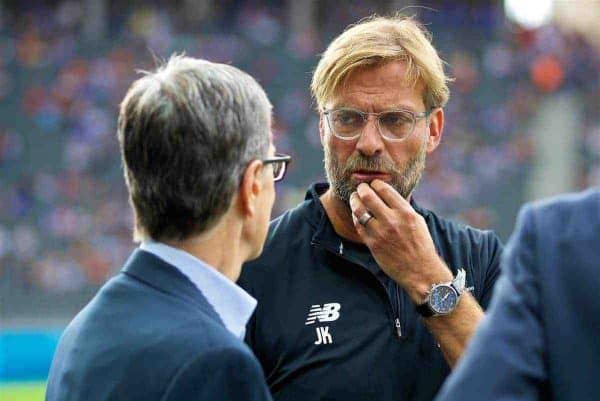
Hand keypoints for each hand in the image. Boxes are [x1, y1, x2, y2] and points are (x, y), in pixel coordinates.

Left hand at [349, 180, 451, 302]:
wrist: (420, 271)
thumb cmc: (420, 245)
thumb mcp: (417, 220)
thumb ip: (402, 207)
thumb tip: (387, 193)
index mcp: (405, 212)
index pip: (384, 189)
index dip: (375, 183)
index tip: (373, 183)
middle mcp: (392, 220)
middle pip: (368, 196)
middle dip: (361, 189)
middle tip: (360, 188)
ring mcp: (380, 232)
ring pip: (359, 210)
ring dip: (355, 201)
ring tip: (355, 199)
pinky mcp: (372, 244)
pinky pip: (358, 225)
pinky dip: (356, 217)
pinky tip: (357, 215)